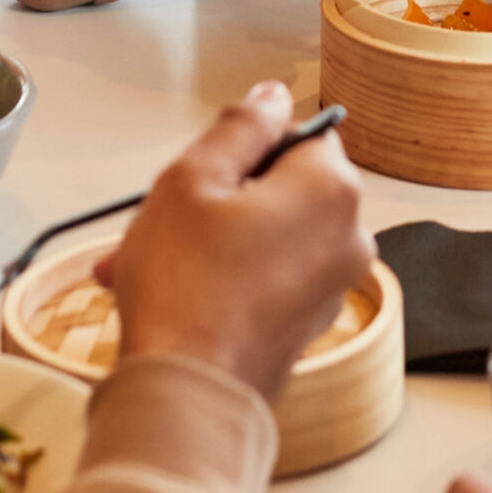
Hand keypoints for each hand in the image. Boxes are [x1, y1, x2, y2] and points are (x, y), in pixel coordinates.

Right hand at [102, 82, 374, 392]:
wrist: (189, 396)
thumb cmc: (187, 291)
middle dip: (215, 197)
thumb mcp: (194, 178)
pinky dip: (223, 276)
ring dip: (207, 239)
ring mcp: (333, 286)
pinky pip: (265, 277)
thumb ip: (240, 127)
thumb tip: (270, 96)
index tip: (204, 170)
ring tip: (143, 261)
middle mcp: (348, 236)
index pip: (297, 133)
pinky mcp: (309, 323)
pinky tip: (167, 292)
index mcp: (332, 188)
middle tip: (161, 215)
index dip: (242, 147)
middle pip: (281, 186)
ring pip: (264, 234)